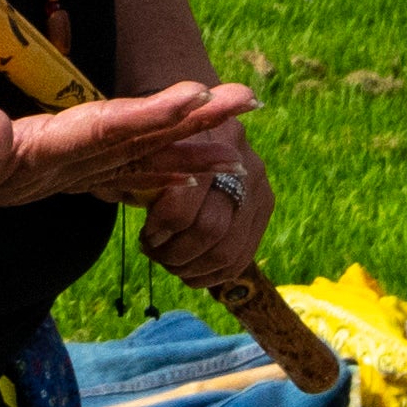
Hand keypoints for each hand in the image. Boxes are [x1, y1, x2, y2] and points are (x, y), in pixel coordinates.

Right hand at [0, 81, 253, 252]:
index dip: (153, 113)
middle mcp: (53, 172)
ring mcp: (49, 176)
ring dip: (182, 146)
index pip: (105, 132)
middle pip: (136, 146)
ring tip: (233, 137)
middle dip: (193, 125)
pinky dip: (147, 162)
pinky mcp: (39, 171)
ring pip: (131, 159)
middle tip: (248, 103)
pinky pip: (109, 168)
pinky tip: (172, 164)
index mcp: (33, 157)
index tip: (198, 94)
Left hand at [136, 137, 276, 299]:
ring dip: (191, 268)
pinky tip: (187, 270)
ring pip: (228, 251)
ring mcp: (258, 184)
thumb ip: (144, 178)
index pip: (191, 194)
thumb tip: (150, 226)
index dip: (164, 224)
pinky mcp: (263, 206)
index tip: (146, 236)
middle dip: (175, 252)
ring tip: (168, 261)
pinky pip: (241, 257)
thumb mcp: (142, 154)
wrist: (187, 131)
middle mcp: (241, 158)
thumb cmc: (154, 147)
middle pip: (212, 227)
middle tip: (154, 253)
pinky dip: (210, 274)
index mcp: (206, 134)